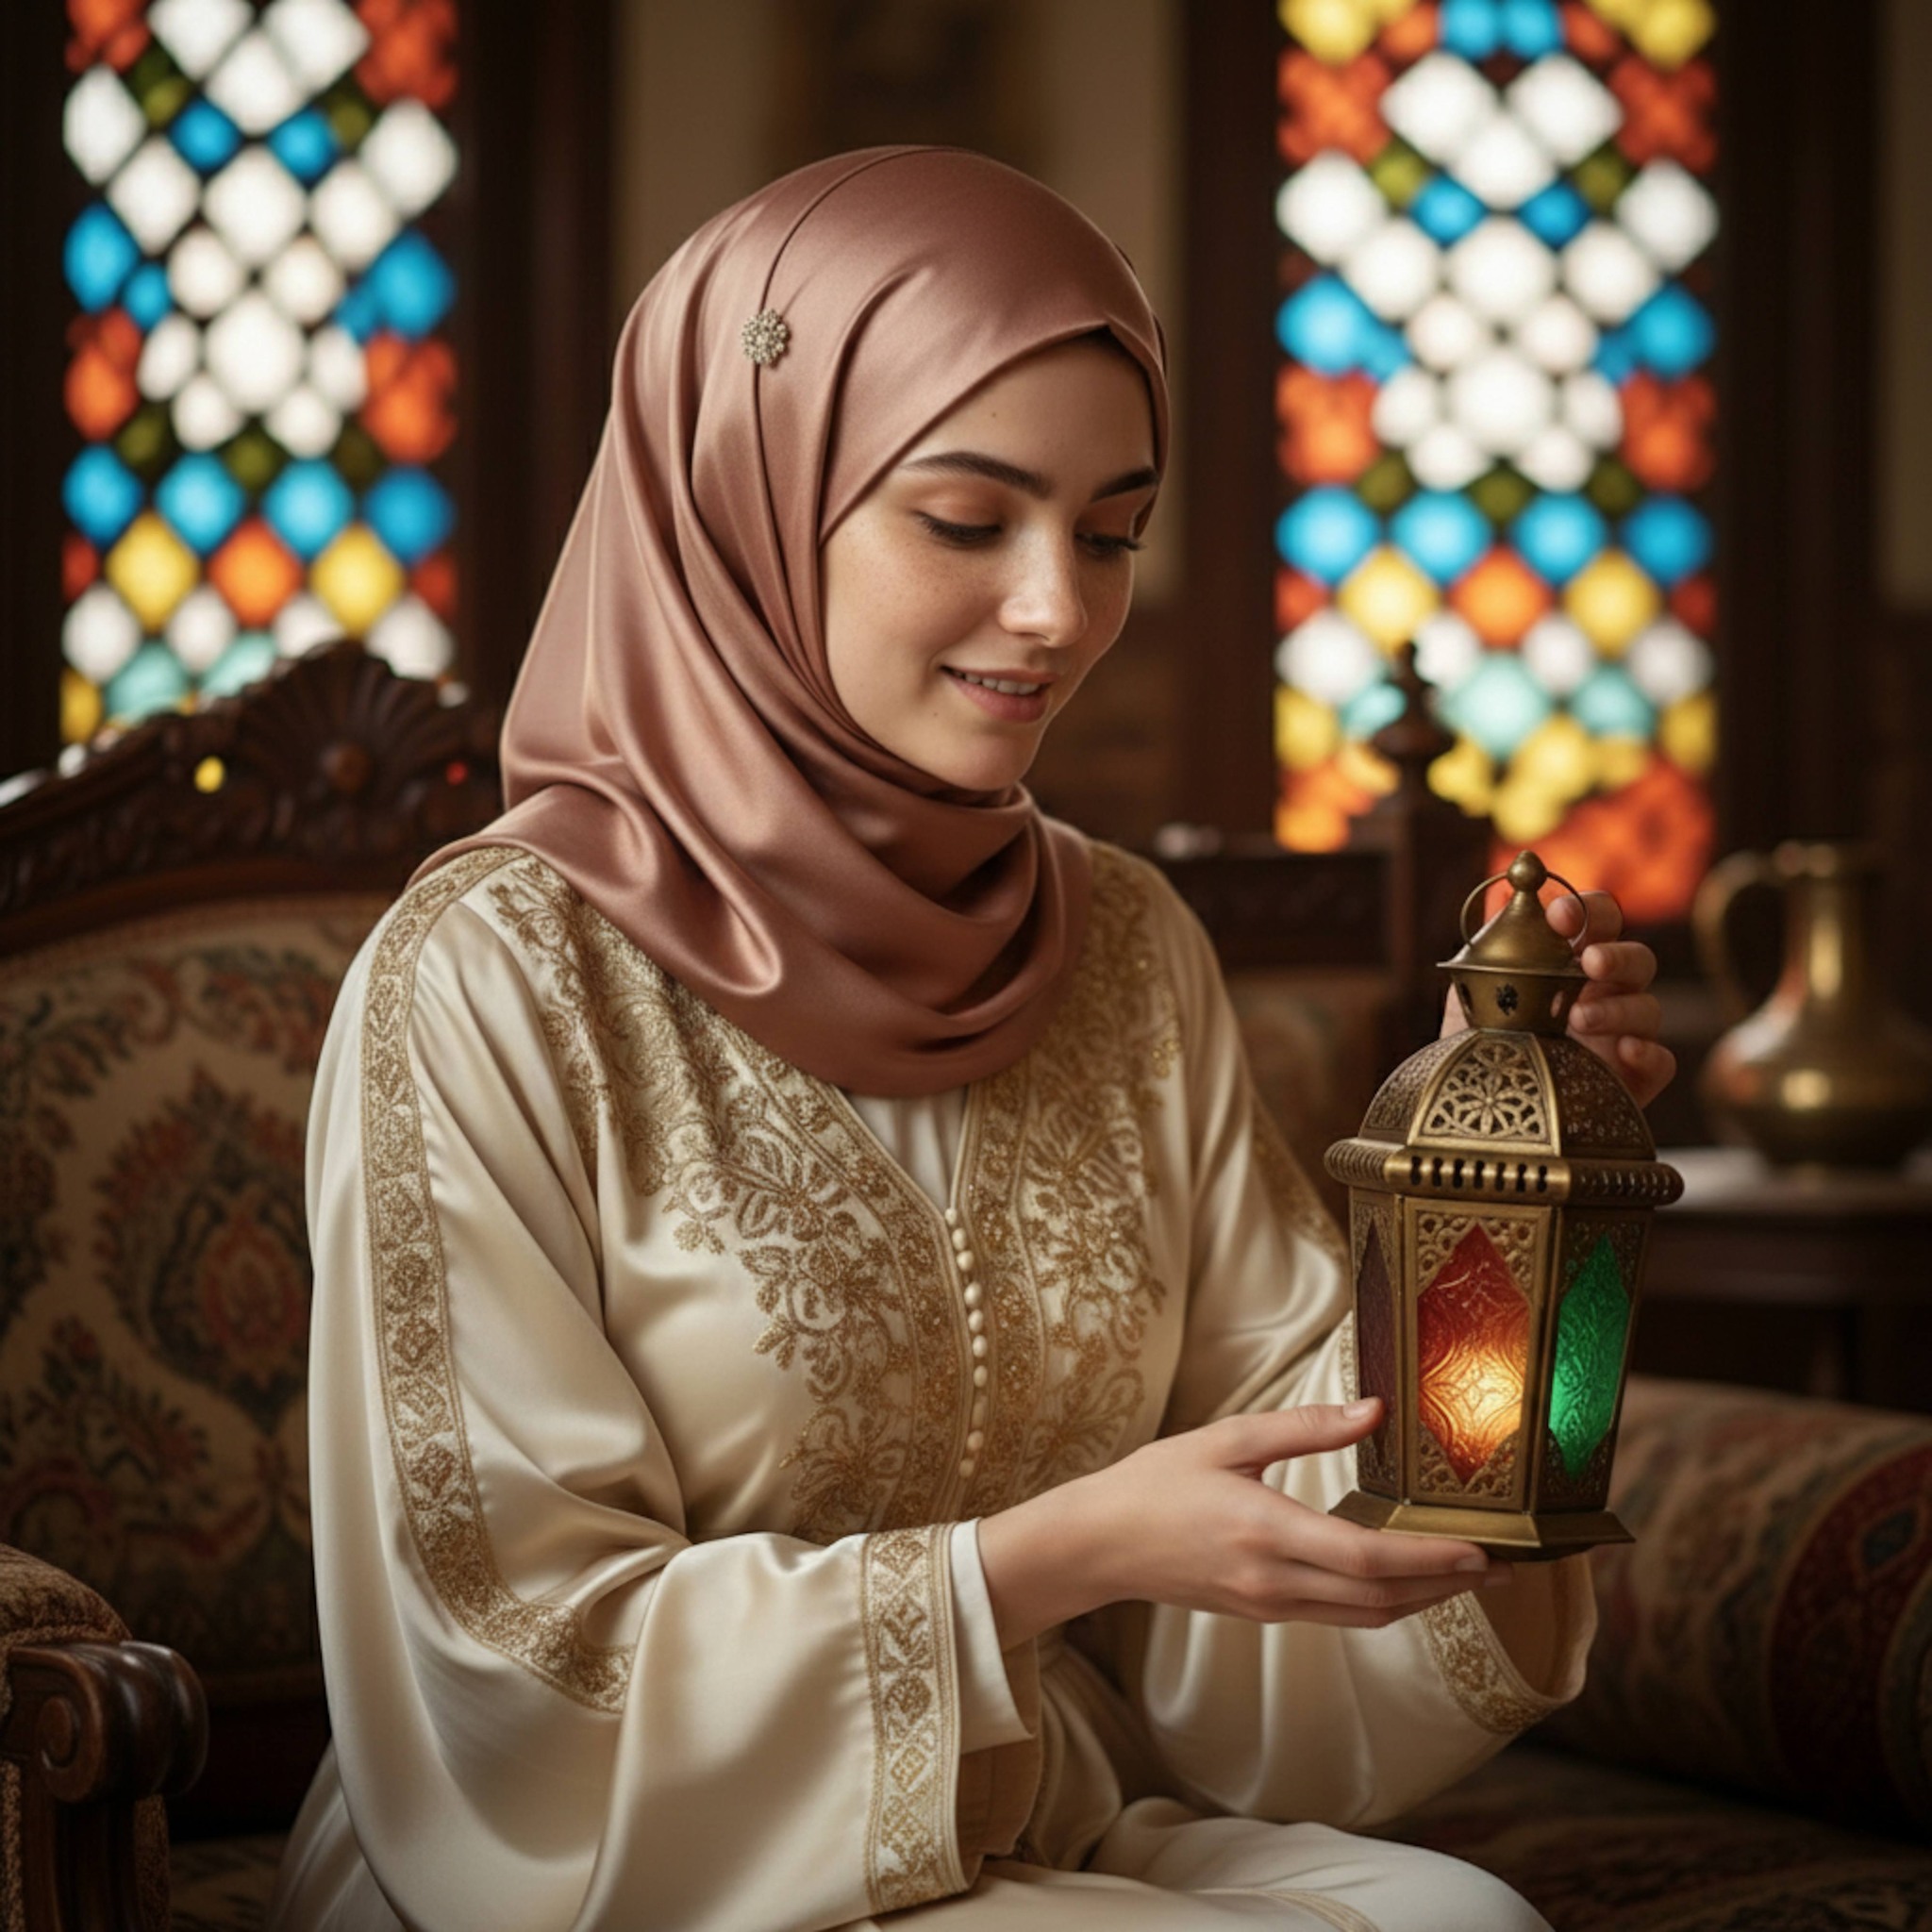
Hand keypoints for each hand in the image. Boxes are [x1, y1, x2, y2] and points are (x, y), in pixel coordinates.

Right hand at [976, 1399, 1509, 1648]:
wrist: (1099, 1545)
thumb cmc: (1155, 1483)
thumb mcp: (1226, 1439)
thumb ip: (1304, 1427)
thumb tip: (1374, 1410)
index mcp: (1265, 1531)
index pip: (1367, 1560)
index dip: (1432, 1561)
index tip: (1483, 1550)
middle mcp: (1274, 1581)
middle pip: (1382, 1599)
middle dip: (1448, 1586)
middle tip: (1502, 1566)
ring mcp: (1270, 1605)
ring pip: (1366, 1616)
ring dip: (1422, 1599)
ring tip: (1466, 1573)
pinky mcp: (1264, 1612)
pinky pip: (1340, 1615)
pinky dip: (1382, 1599)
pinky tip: (1401, 1575)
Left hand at [1440, 888, 1675, 1108]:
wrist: (1480, 1113)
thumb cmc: (1482, 1045)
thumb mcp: (1475, 995)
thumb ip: (1492, 951)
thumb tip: (1503, 899)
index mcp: (1572, 965)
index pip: (1599, 922)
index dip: (1588, 911)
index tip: (1560, 917)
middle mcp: (1605, 995)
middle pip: (1638, 959)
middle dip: (1616, 955)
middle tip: (1589, 962)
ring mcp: (1622, 1037)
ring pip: (1650, 1007)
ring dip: (1618, 1007)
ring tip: (1579, 1018)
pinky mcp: (1632, 1080)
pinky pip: (1662, 1061)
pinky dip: (1649, 1052)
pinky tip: (1625, 1050)